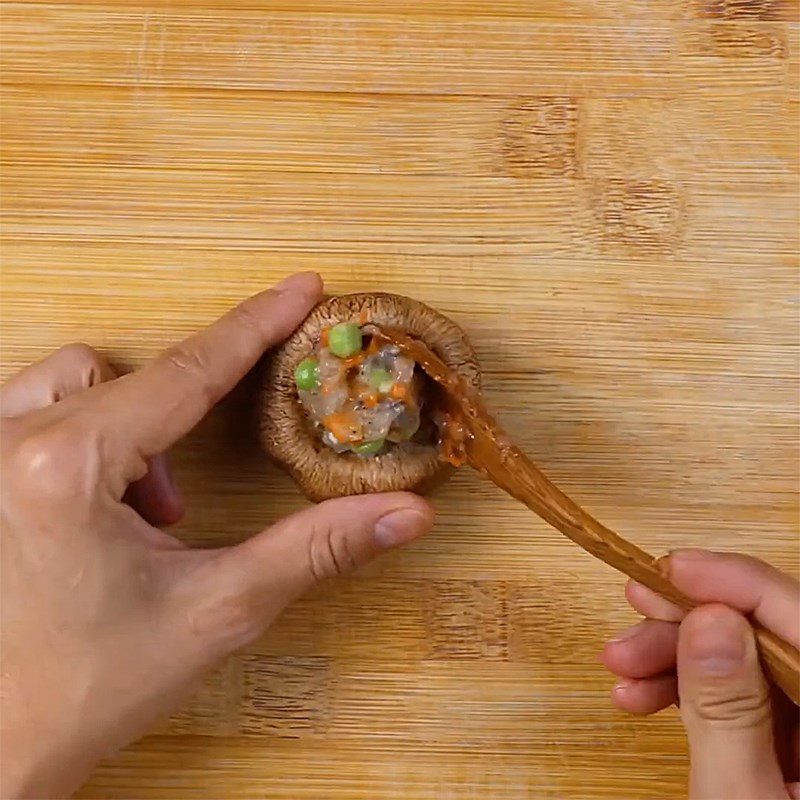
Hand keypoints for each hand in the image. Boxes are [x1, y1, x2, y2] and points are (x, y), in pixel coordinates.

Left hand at [0, 273, 433, 798]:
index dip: (256, 325)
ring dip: (131, 425)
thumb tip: (403, 513)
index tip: (300, 287)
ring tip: (149, 505)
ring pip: (75, 381)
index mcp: (65, 467)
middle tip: (192, 498)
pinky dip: (86, 432)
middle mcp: (7, 444)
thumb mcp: (217, 610)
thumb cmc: (87, 687)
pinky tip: (102, 503)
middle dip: (181, 419)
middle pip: (129, 373)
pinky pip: (33, 406)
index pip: (188, 372)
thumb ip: (318, 549)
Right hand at [601, 549, 799, 798]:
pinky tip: (642, 695)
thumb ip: (729, 713)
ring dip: (679, 657)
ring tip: (620, 672)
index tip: (668, 569)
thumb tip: (708, 619)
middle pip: (774, 635)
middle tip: (629, 621)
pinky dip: (689, 689)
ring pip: (750, 661)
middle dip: (693, 624)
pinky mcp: (797, 745)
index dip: (738, 581)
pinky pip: (742, 695)